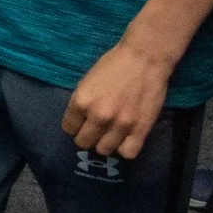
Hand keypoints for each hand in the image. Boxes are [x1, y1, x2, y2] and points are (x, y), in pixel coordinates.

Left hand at [61, 34, 176, 158]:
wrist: (144, 59)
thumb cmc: (114, 65)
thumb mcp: (87, 82)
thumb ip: (82, 103)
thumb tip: (78, 121)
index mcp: (81, 102)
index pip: (68, 128)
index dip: (74, 126)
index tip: (81, 122)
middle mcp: (98, 116)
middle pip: (83, 142)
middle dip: (87, 136)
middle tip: (95, 129)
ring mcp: (120, 125)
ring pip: (104, 150)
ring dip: (105, 143)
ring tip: (110, 134)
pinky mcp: (140, 129)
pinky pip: (128, 153)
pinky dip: (125, 148)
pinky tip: (125, 139)